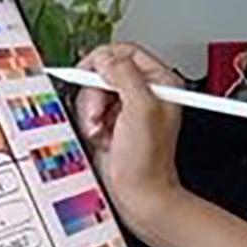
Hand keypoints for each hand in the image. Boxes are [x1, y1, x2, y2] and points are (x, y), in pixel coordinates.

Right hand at [74, 42, 184, 234]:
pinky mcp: (110, 122)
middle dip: (96, 93)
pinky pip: (88, 110)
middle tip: (101, 114)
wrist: (139, 194)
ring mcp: (125, 108)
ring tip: (103, 131)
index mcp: (159, 81)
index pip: (127, 52)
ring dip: (91, 112)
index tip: (91, 72)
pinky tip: (101, 138)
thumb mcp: (140, 109)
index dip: (105, 59)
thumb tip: (105, 58)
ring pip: (93, 91)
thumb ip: (124, 76)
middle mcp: (142, 92)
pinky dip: (89, 124)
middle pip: (104, 71)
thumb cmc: (148, 160)